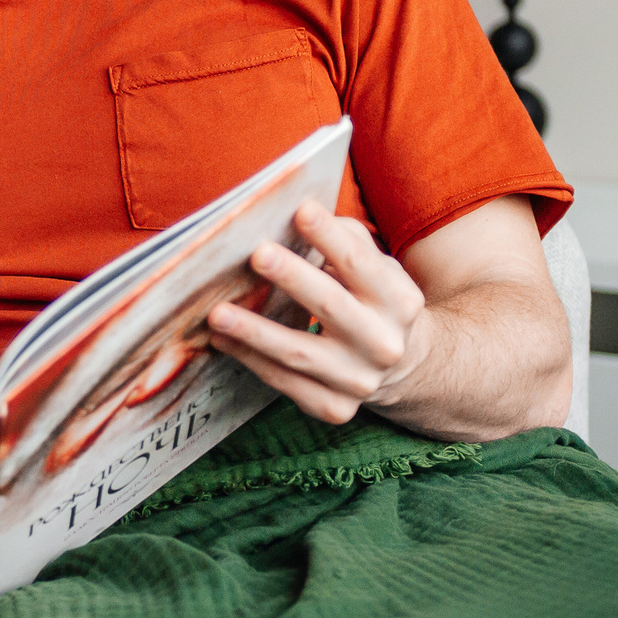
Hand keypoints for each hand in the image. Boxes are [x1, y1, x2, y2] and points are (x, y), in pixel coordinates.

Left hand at [206, 199, 429, 424]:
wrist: (400, 366)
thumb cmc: (371, 301)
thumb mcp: (376, 269)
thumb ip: (345, 240)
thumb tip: (298, 215)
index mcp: (399, 301)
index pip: (360, 264)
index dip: (330, 236)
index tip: (300, 210)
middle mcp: (384, 343)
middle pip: (331, 306)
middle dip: (293, 278)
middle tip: (257, 254)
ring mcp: (359, 381)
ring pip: (299, 353)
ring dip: (254, 331)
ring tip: (217, 313)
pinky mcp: (335, 408)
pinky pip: (285, 383)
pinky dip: (250, 360)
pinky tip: (222, 340)